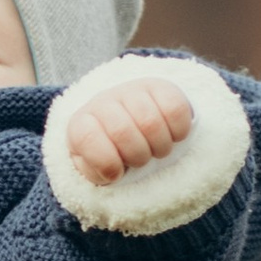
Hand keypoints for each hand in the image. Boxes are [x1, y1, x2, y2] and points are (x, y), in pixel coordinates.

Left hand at [65, 70, 196, 184]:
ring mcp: (131, 90)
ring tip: (157, 150)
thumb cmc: (111, 152)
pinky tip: (172, 136)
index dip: (107, 163)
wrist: (129, 122)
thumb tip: (111, 173)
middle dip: (137, 157)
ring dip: (160, 147)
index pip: (87, 138)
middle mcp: (104, 101)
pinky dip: (179, 132)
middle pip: (122, 132)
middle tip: (141, 160)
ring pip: (150, 122)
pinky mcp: (161, 87)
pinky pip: (175, 109)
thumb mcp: (95, 167)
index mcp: (81, 123)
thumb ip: (95, 172)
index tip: (117, 173)